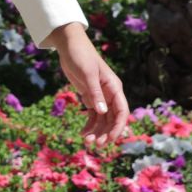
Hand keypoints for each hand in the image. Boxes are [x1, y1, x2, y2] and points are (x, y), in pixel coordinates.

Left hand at [46, 23, 129, 144]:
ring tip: (87, 142)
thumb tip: (103, 112)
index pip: (122, 111)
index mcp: (114, 87)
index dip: (118, 127)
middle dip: (106, 133)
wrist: (70, 46)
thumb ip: (95, 94)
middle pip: (112, 118)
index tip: (110, 140)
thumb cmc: (81, 56)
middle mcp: (110, 93)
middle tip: (95, 145)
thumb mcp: (87, 75)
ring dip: (97, 131)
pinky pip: (93, 115)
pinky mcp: (90, 96)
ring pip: (103, 119)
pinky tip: (83, 133)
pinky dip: (89, 125)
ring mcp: (100, 96)